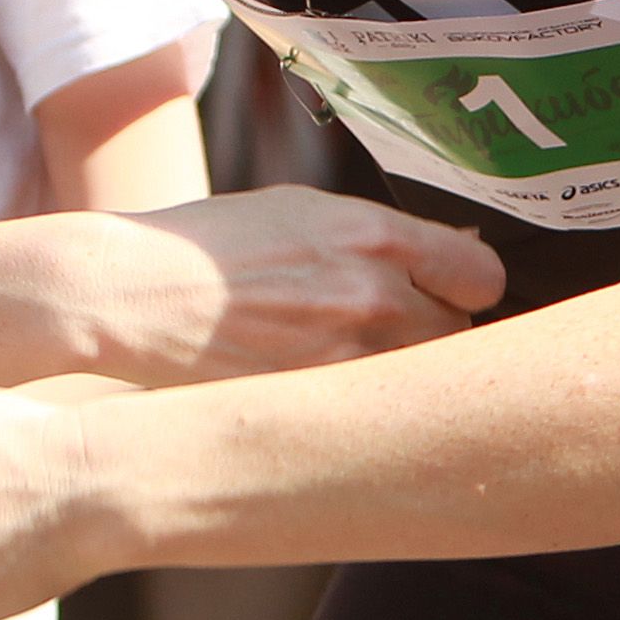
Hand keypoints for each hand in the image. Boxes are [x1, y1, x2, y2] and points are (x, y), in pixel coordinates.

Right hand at [99, 186, 502, 384]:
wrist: (136, 293)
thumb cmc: (215, 244)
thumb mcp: (302, 210)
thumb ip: (377, 234)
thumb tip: (449, 253)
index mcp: (375, 237)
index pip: (484, 278)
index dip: (470, 287)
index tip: (454, 292)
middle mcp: (375, 297)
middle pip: (461, 335)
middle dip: (436, 331)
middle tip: (397, 327)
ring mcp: (347, 357)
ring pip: (421, 378)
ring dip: (403, 371)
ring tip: (353, 355)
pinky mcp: (318, 402)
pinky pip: (373, 409)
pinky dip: (363, 403)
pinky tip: (323, 383)